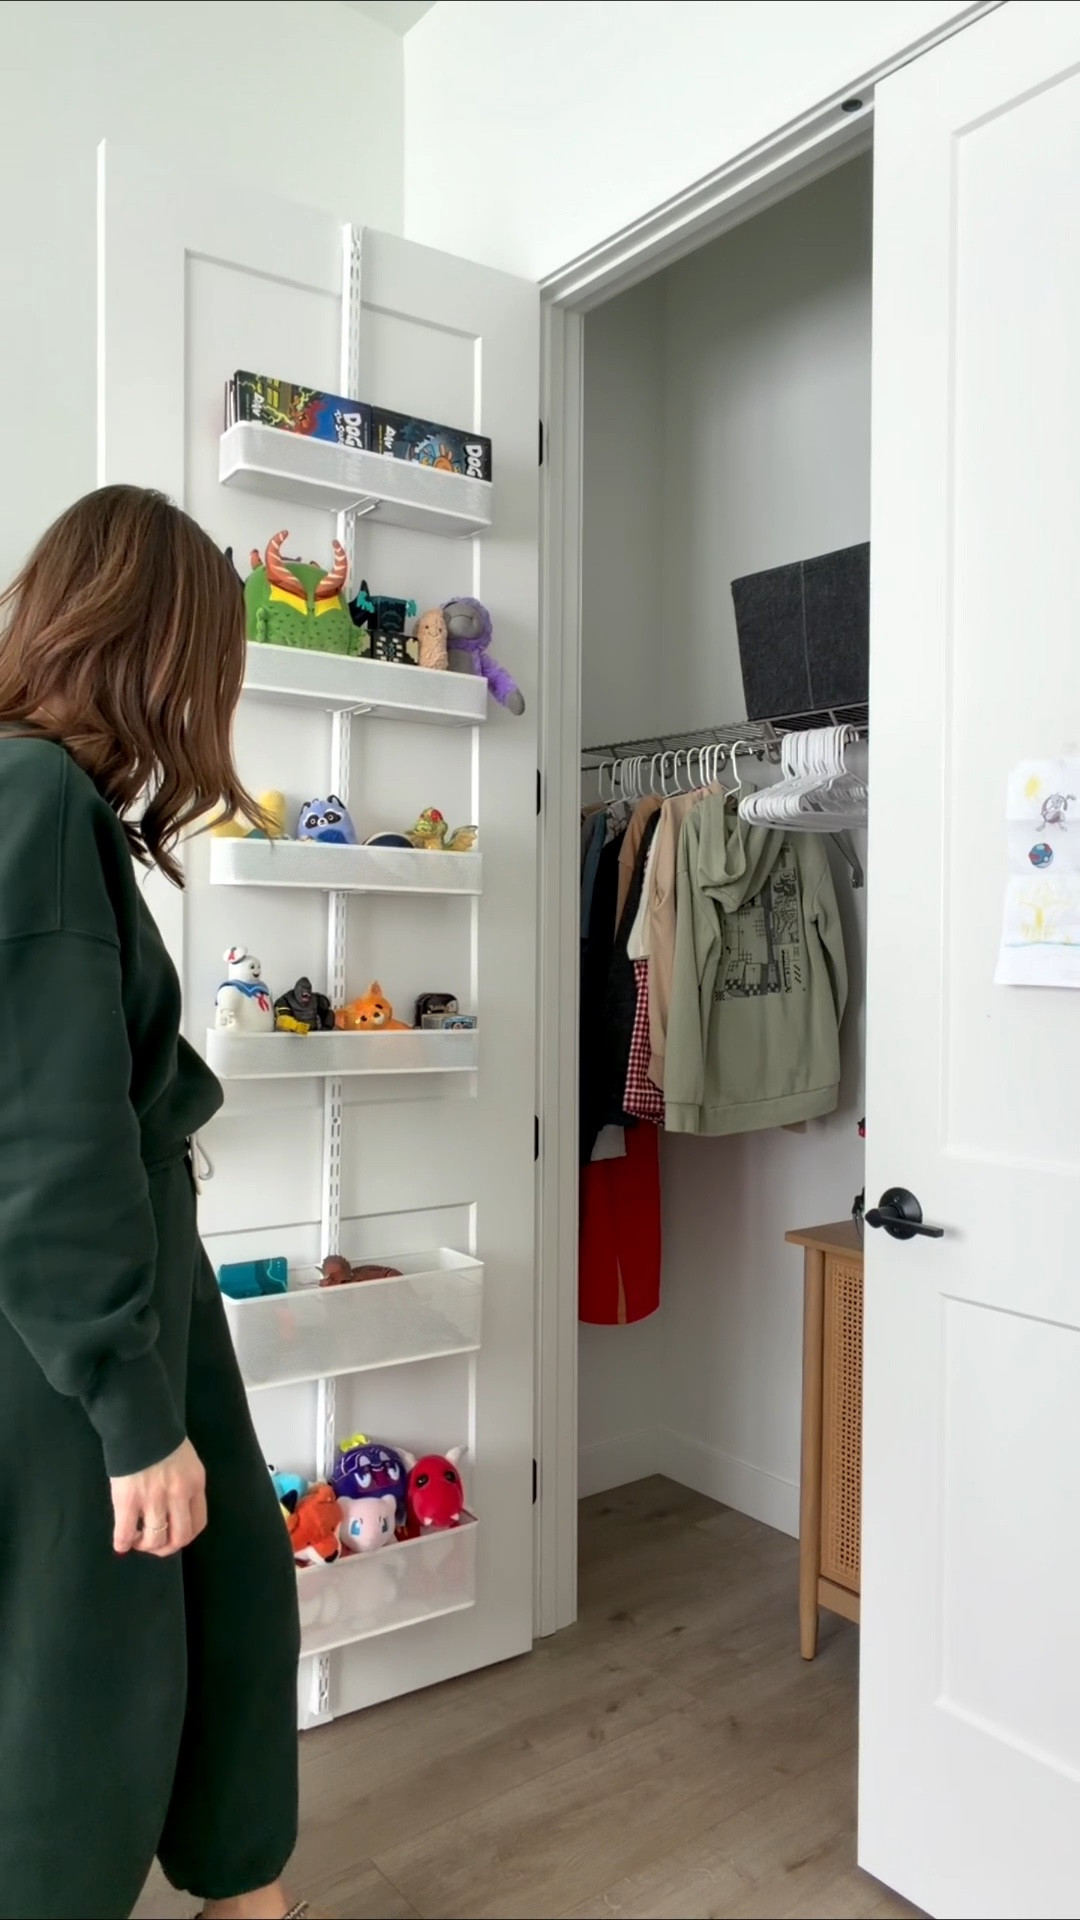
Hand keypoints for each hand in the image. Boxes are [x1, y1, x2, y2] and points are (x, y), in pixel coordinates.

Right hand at [110, 1438, 206, 1556]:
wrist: (139, 1422)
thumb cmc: (162, 1438)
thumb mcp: (186, 1461)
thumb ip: (185, 1484)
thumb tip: (174, 1509)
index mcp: (195, 1484)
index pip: (198, 1523)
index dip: (185, 1536)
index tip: (173, 1536)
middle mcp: (178, 1495)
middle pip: (179, 1538)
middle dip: (165, 1548)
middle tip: (153, 1544)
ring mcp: (153, 1499)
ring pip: (154, 1540)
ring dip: (144, 1545)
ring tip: (137, 1539)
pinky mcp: (128, 1500)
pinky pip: (126, 1532)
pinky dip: (123, 1543)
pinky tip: (121, 1543)